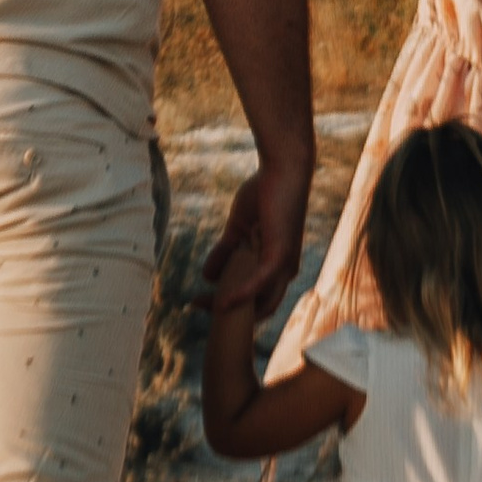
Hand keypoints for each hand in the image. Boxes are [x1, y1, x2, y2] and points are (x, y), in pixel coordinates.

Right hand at [201, 150, 310, 327]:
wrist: (282, 170)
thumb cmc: (265, 194)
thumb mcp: (239, 228)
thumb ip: (225, 251)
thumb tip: (207, 277)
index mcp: (277, 266)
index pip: (253, 298)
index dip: (226, 302)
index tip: (199, 300)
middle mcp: (284, 271)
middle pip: (256, 307)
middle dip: (225, 311)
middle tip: (196, 305)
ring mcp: (284, 266)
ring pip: (258, 302)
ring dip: (228, 307)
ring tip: (200, 304)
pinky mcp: (280, 257)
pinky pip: (259, 283)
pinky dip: (240, 295)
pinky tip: (221, 302)